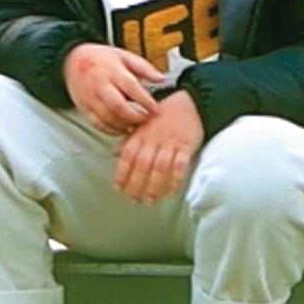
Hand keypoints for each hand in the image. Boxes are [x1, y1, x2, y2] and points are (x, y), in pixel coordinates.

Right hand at [62, 41, 163, 134]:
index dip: (145, 100)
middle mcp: (100, 85)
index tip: (157, 109)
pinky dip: (112, 130)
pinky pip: (98, 124)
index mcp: (112, 70)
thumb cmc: (101, 58)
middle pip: (117, 106)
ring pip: (108, 118)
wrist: (71, 60)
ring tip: (137, 125)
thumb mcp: (124, 56)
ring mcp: (91, 98)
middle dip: (135, 116)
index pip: (131, 87)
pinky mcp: (85, 108)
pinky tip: (123, 128)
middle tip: (147, 119)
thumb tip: (163, 78)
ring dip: (125, 125)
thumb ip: (144, 67)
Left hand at [113, 89, 204, 204]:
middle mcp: (153, 139)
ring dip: (154, 186)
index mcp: (140, 134)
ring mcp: (170, 143)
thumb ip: (129, 140)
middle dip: (137, 185)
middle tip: (134, 201)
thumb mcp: (142, 124)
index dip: (122, 173)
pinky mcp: (186, 146)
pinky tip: (171, 193)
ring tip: (151, 200)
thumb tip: (114, 155)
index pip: (127, 156)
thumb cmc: (162, 117)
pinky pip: (180, 165)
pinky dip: (175, 180)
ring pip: (160, 168)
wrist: (189, 103)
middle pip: (142, 165)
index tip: (119, 189)